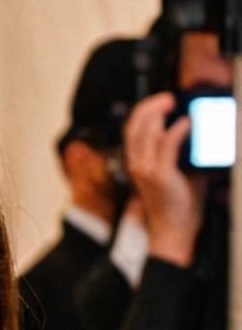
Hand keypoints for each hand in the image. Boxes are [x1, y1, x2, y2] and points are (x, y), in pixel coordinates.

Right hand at [124, 92, 205, 267]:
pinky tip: (187, 123)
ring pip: (147, 131)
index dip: (142, 110)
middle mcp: (137, 165)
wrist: (172, 230)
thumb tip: (198, 133)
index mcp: (136, 163)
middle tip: (167, 98)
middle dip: (150, 105)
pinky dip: (178, 129)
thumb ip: (179, 153)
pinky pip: (167, 144)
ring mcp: (146, 170)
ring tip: (173, 104)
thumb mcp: (173, 172)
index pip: (131, 129)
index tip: (160, 101)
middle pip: (134, 125)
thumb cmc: (175, 205)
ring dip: (160, 112)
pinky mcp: (160, 175)